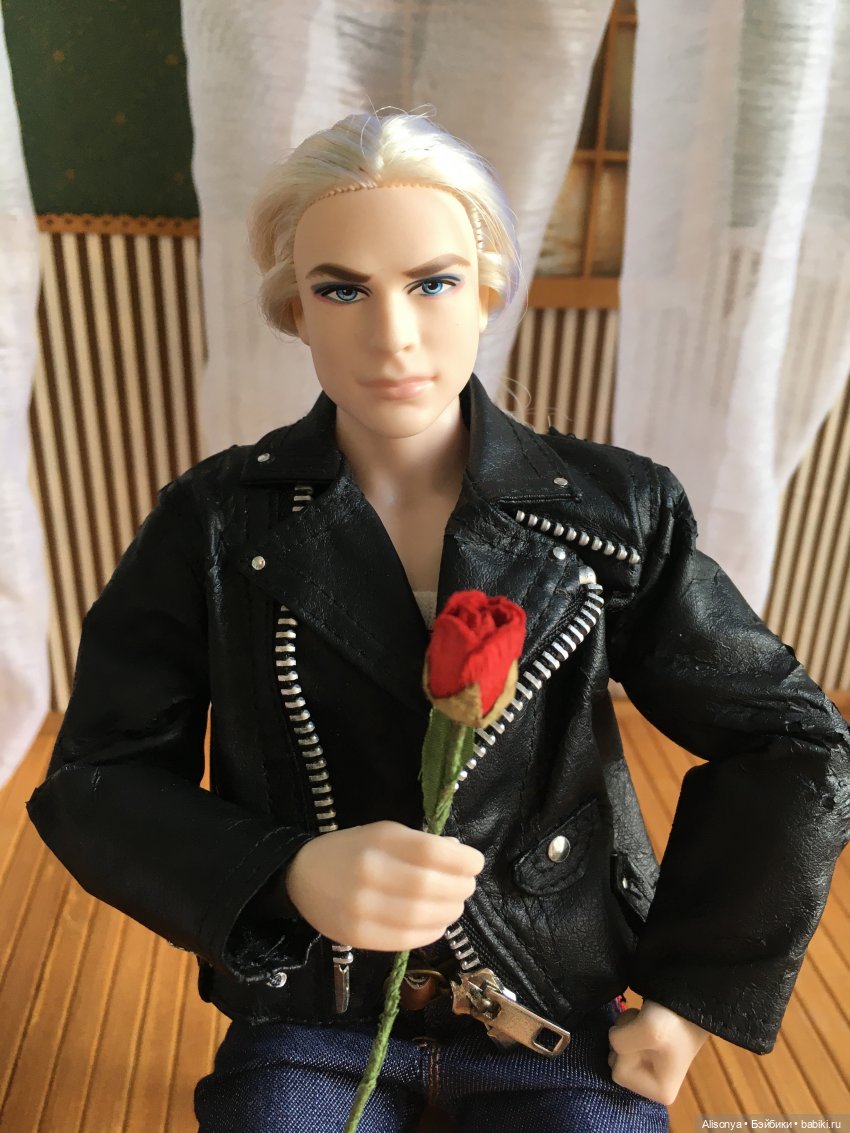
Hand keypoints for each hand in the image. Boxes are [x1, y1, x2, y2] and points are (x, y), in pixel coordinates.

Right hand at [284, 820, 484, 950]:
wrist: (302, 876)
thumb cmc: (352, 850)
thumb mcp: (384, 833)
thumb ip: (421, 845)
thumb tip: (461, 859)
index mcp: (379, 842)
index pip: (431, 852)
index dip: (462, 861)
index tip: (475, 862)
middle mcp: (370, 874)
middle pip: (430, 887)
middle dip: (459, 888)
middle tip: (466, 886)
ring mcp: (362, 909)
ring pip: (421, 917)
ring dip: (449, 912)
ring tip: (454, 905)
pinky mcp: (358, 937)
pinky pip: (405, 940)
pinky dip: (430, 933)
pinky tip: (437, 923)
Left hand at [608, 998, 709, 1104]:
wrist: (689, 997)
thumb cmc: (674, 1019)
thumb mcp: (648, 1029)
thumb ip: (620, 1041)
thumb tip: (612, 1040)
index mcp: (661, 1092)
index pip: (619, 1075)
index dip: (628, 1051)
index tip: (648, 1039)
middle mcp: (655, 1083)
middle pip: (616, 1062)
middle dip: (625, 1040)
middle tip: (645, 1028)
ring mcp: (650, 1066)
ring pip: (617, 1049)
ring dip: (625, 1029)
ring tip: (644, 1020)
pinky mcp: (645, 1048)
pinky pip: (621, 1039)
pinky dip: (626, 1023)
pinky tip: (641, 1017)